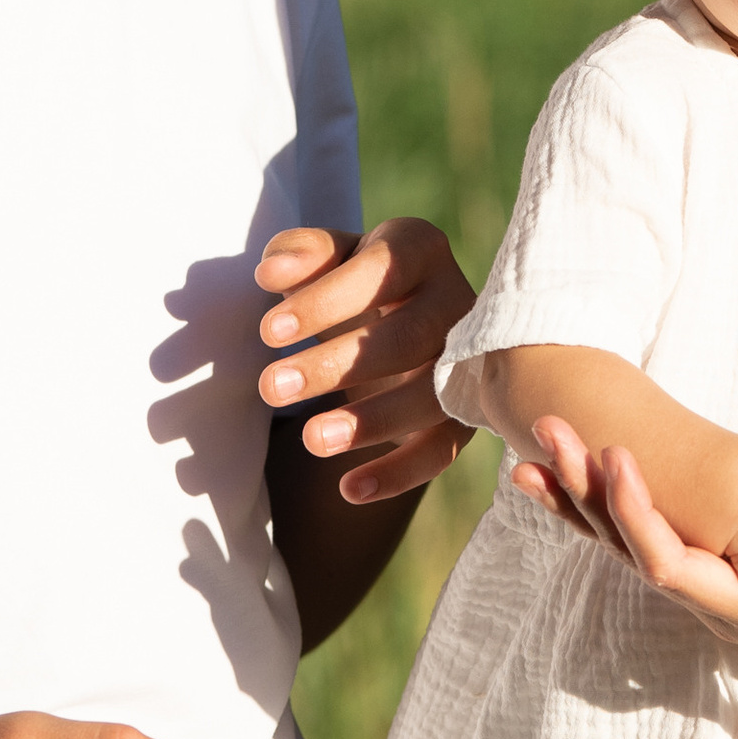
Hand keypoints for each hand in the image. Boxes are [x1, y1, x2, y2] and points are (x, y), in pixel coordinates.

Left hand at [255, 218, 475, 504]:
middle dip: (336, 366)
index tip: (267, 332)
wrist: (405, 313)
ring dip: (372, 422)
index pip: (381, 270)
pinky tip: (350, 489)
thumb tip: (272, 271)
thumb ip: (301, 254)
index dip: (325, 301)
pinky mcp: (467, 411)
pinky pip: (442, 449)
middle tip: (270, 388)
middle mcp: (458, 302)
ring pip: (431, 397)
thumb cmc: (357, 280)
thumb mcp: (330, 258)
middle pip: (407, 338)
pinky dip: (400, 473)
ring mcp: (470, 361)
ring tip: (310, 440)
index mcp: (421, 249)